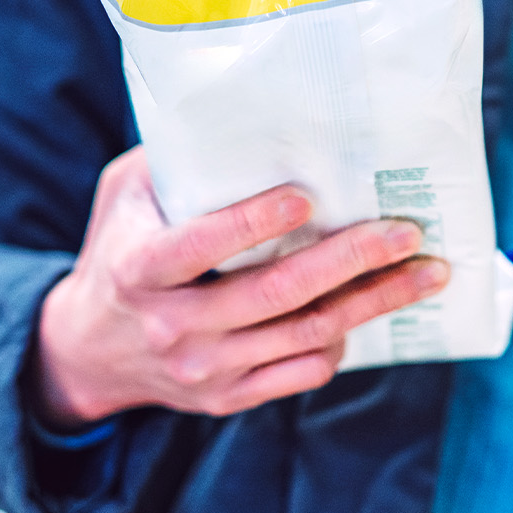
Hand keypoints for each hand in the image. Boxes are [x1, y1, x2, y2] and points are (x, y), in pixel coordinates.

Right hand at [33, 148, 449, 426]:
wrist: (85, 350)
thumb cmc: (121, 247)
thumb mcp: (126, 194)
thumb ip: (177, 161)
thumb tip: (251, 115)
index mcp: (140, 268)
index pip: (201, 246)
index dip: (252, 223)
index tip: (306, 197)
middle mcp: (171, 325)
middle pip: (277, 293)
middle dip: (351, 260)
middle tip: (406, 232)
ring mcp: (202, 369)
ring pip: (305, 334)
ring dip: (375, 302)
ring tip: (427, 271)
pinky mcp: (227, 398)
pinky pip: (303, 370)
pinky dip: (344, 339)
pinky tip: (375, 307)